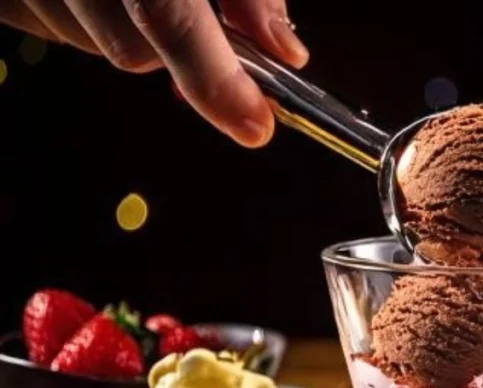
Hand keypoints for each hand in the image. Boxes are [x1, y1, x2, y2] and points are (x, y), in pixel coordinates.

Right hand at [0, 1, 309, 147]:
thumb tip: (282, 51)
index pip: (167, 13)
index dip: (215, 78)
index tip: (254, 124)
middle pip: (131, 50)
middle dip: (177, 50)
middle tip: (200, 15)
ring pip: (90, 43)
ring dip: (125, 27)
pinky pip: (46, 23)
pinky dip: (81, 14)